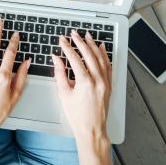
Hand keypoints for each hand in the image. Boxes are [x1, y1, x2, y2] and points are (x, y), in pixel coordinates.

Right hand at [51, 30, 111, 144]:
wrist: (92, 129)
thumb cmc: (77, 116)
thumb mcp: (64, 94)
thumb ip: (59, 74)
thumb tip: (56, 59)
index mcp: (85, 82)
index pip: (74, 59)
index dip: (67, 47)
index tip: (62, 40)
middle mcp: (97, 80)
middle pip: (89, 55)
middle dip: (80, 42)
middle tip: (73, 34)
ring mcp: (105, 82)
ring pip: (100, 58)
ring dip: (93, 45)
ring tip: (87, 36)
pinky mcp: (109, 85)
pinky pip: (108, 66)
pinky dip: (104, 55)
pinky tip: (101, 48)